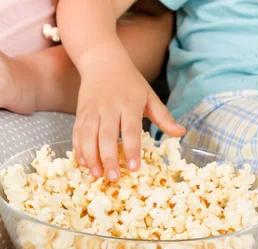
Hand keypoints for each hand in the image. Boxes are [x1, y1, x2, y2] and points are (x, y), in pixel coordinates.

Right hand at [72, 57, 184, 181]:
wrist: (102, 60)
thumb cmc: (130, 82)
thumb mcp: (149, 96)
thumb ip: (163, 117)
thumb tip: (181, 133)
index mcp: (129, 103)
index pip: (131, 129)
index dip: (131, 149)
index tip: (134, 168)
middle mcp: (109, 107)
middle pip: (106, 136)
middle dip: (109, 159)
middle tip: (114, 178)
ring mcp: (92, 110)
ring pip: (88, 136)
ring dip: (91, 157)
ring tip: (97, 175)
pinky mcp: (80, 113)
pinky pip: (77, 133)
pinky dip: (78, 149)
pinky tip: (83, 163)